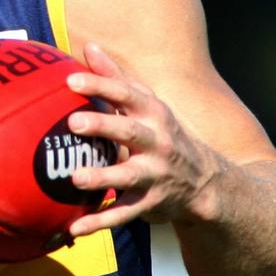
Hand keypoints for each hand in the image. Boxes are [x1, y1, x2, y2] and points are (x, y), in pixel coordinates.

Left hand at [64, 43, 216, 237]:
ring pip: (128, 177)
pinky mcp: (150, 204)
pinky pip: (123, 214)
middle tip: (73, 123)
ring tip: (75, 177)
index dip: (99, 85)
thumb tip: (89, 47)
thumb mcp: (147, 104)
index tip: (70, 80)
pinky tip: (75, 228)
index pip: (127, 95)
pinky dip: (100, 222)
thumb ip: (116, 77)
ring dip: (102, 178)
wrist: (206, 183)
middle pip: (129, 132)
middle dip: (103, 127)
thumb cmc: (163, 134)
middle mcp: (158, 143)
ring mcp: (155, 175)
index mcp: (154, 114)